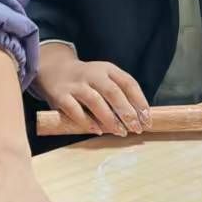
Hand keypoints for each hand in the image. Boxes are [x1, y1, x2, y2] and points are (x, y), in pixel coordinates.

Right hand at [35, 45, 150, 136]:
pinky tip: (97, 130)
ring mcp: (76, 84)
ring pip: (95, 101)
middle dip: (127, 112)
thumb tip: (139, 118)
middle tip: (136, 128)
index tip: (147, 119)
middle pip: (113, 92)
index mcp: (108, 69)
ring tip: (120, 132)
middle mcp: (93, 74)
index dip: (140, 101)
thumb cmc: (87, 80)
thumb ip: (120, 94)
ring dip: (109, 119)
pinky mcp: (61, 95)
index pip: (128, 83)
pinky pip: (75, 110)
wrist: (54, 70)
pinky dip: (87, 122)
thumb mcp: (105, 79)